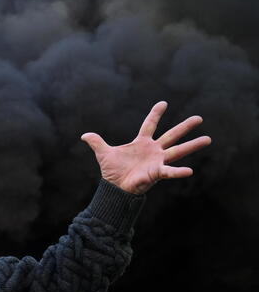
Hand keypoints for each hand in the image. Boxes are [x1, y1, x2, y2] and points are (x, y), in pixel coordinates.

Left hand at [80, 101, 211, 194]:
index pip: (149, 125)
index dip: (155, 114)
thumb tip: (84, 135)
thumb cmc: (112, 172)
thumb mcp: (103, 153)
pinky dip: (178, 172)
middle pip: (171, 135)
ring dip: (192, 145)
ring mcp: (157, 161)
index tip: (163, 103)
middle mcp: (153, 150)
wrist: (115, 188)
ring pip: (177, 151)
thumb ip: (96, 142)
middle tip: (199, 118)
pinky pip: (169, 172)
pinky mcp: (157, 173)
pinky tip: (190, 170)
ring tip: (208, 139)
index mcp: (141, 143)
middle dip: (184, 127)